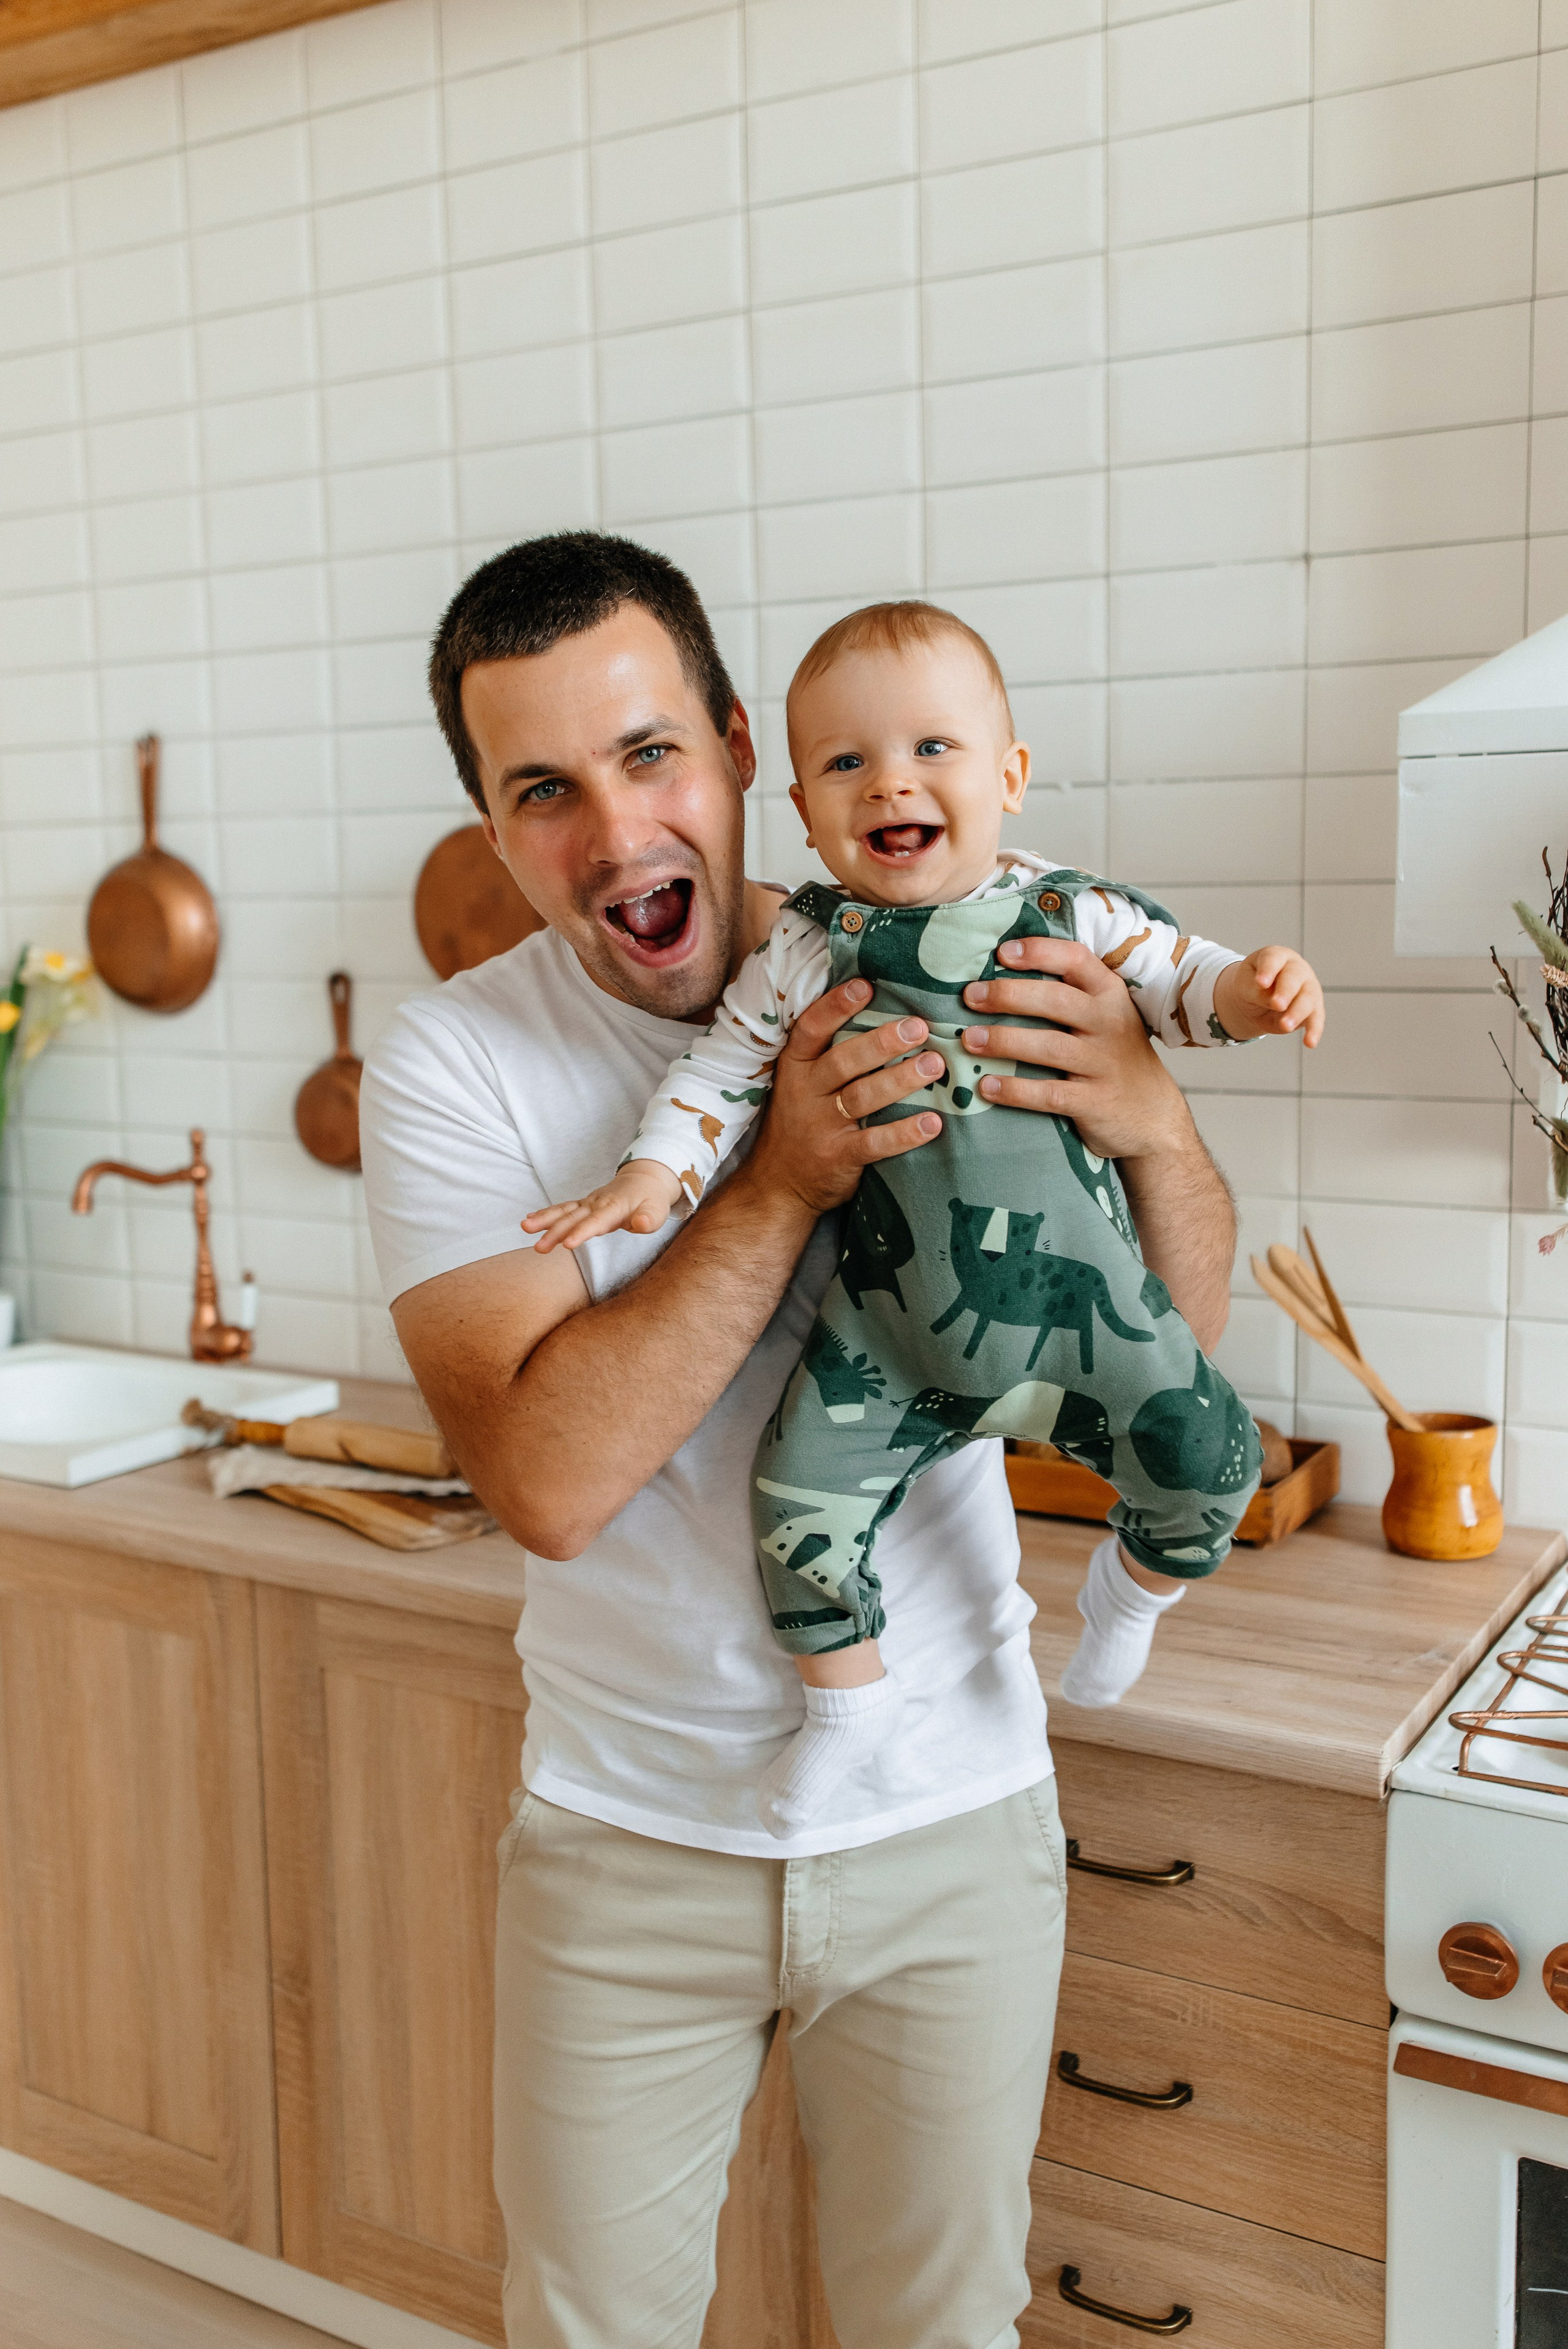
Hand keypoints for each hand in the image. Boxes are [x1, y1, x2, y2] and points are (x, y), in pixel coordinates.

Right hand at [523, 1159, 684, 1253]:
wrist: (644, 1180)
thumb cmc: (651, 1200)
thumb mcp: (658, 1212)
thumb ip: (649, 1219)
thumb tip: (642, 1223)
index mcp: (614, 1208)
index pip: (596, 1222)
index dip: (581, 1232)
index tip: (567, 1244)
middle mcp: (596, 1204)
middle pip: (573, 1218)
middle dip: (554, 1232)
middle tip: (538, 1247)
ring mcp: (588, 1203)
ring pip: (563, 1211)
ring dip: (543, 1220)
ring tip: (524, 1227)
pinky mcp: (583, 1205)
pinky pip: (562, 1209)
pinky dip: (546, 1214)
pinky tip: (529, 1221)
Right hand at [740, 977, 944, 1215]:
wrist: (778, 1185)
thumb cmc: (800, 1123)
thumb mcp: (800, 1082)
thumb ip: (829, 1053)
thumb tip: (879, 1009)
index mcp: (796, 1067)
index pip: (811, 1029)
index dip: (836, 1006)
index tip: (865, 986)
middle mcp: (806, 1092)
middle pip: (844, 1060)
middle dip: (883, 1042)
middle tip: (918, 1027)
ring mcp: (821, 1126)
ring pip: (863, 1097)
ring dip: (901, 1079)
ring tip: (934, 1065)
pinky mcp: (839, 1158)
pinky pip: (875, 1144)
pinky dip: (905, 1133)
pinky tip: (933, 1123)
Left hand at [957, 936, 1190, 1163]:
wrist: (1153, 1116)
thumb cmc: (1114, 1057)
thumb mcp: (1105, 1017)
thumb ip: (1069, 994)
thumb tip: (1000, 973)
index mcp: (1109, 995)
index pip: (1076, 960)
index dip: (1039, 952)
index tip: (1002, 953)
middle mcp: (1109, 1024)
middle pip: (1056, 1000)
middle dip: (1009, 995)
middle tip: (971, 997)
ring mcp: (1103, 1064)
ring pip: (1050, 1047)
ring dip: (1005, 1041)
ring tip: (969, 1040)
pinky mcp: (1095, 1102)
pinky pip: (1050, 1093)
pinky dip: (1016, 1090)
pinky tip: (987, 1087)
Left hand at [1214, 948, 1324, 1046]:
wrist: (1256, 1000)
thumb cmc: (1251, 985)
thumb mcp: (1244, 985)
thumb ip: (1255, 990)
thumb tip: (1271, 1000)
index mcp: (1277, 957)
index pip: (1274, 959)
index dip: (1268, 970)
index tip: (1261, 983)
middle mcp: (1296, 969)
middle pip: (1295, 978)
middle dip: (1286, 991)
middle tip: (1277, 1004)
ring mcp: (1308, 987)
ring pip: (1308, 999)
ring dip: (1297, 1013)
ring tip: (1285, 1026)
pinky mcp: (1313, 1008)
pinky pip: (1316, 1018)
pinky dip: (1314, 1031)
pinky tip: (1310, 1043)